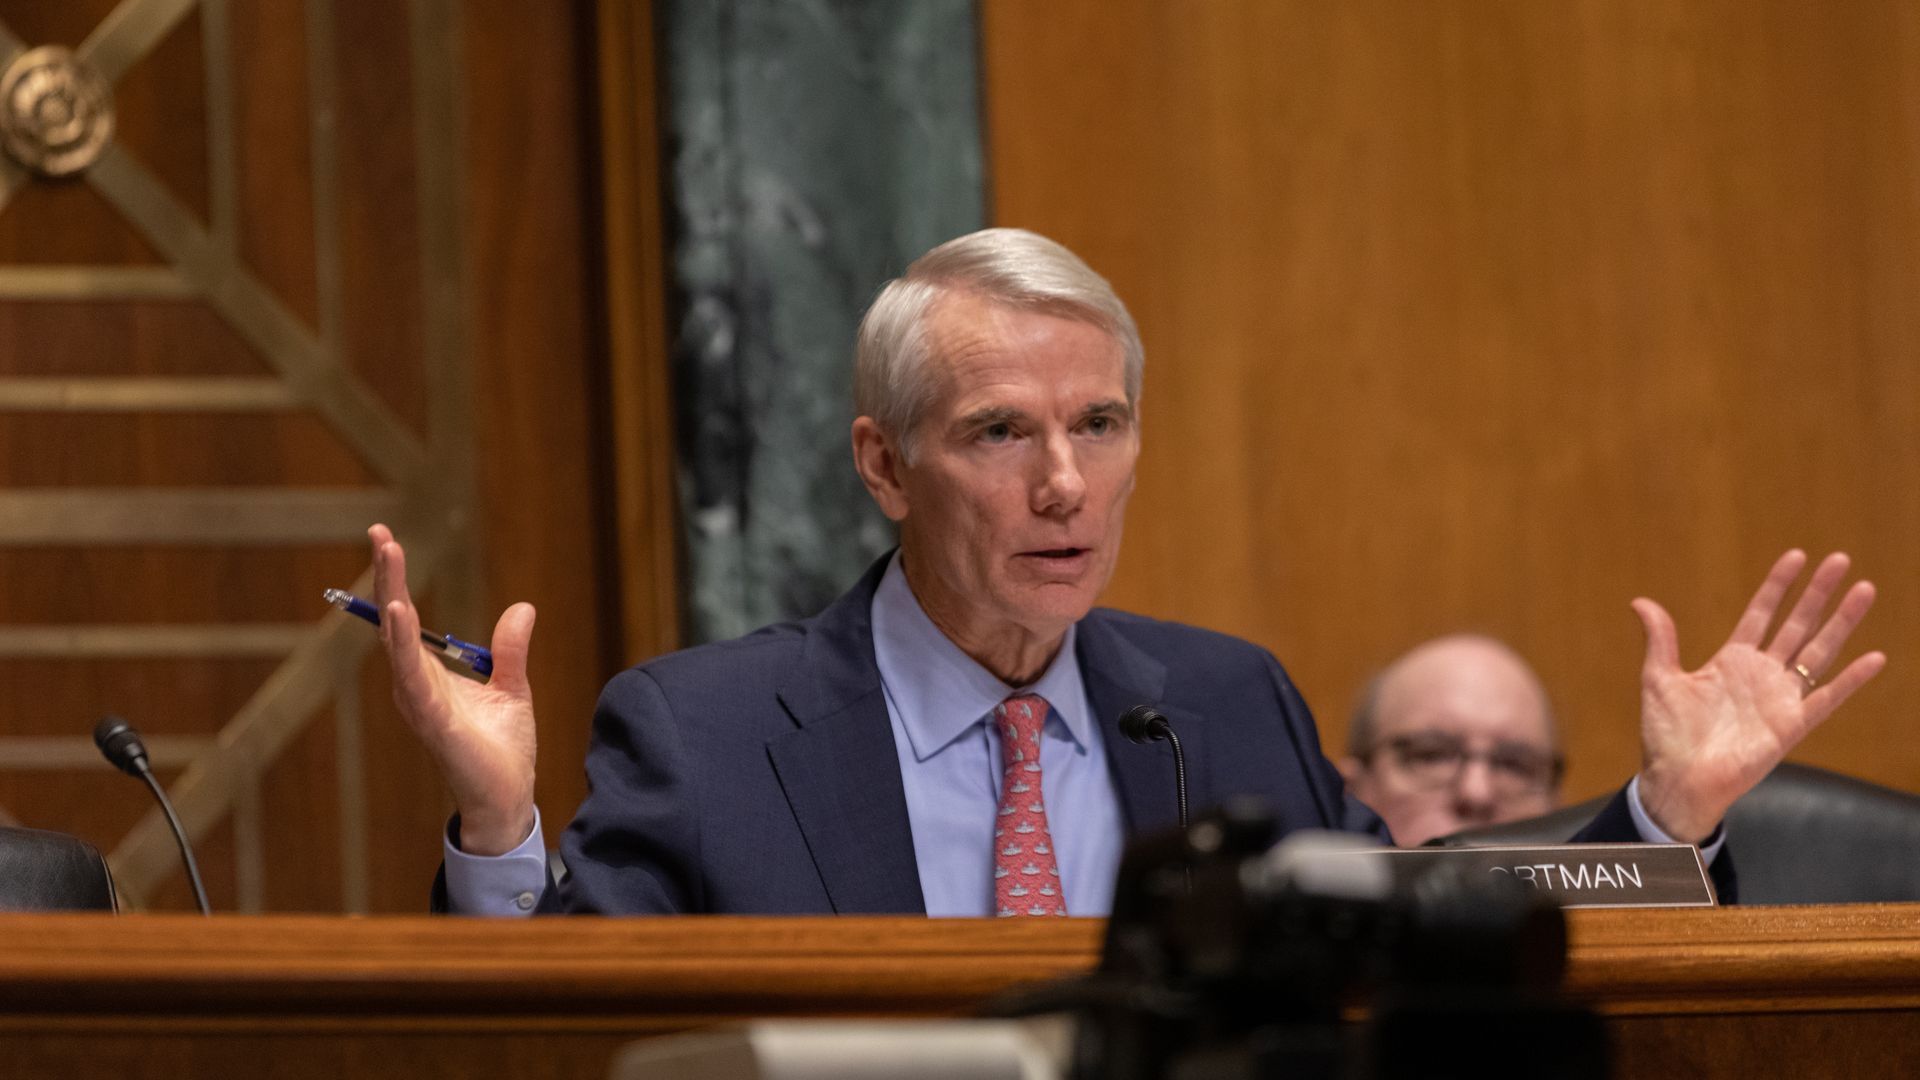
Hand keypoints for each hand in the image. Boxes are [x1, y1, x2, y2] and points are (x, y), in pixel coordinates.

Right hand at [369, 523, 538, 854]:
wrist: (508, 799)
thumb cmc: (501, 749)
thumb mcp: (512, 688)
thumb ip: (511, 649)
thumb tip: (523, 607)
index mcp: (429, 674)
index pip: (406, 618)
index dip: (397, 579)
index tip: (388, 538)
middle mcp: (415, 684)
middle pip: (394, 621)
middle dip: (388, 576)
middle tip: (381, 532)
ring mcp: (420, 702)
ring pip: (397, 642)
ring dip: (393, 597)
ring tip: (390, 557)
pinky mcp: (434, 721)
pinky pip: (414, 677)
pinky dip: (404, 644)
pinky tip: (399, 613)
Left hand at [1633, 549, 1885, 842]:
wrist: (1677, 780)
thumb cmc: (1667, 735)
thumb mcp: (1659, 679)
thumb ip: (1660, 640)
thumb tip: (1640, 601)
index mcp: (1731, 660)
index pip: (1761, 613)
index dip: (1778, 586)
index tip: (1796, 556)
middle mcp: (1761, 674)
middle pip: (1797, 624)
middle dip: (1818, 593)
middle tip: (1840, 560)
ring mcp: (1779, 698)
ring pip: (1818, 651)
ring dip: (1842, 622)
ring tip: (1864, 590)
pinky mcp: (1791, 725)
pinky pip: (1827, 699)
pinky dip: (1851, 680)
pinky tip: (1874, 658)